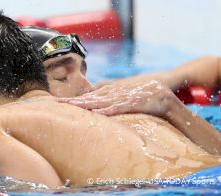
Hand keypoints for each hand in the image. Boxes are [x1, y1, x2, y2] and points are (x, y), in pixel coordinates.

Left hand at [58, 80, 177, 116]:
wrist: (165, 90)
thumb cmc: (143, 95)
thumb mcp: (125, 98)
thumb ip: (112, 102)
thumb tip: (99, 112)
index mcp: (112, 92)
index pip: (90, 96)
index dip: (75, 100)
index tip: (60, 103)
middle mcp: (115, 93)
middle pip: (91, 97)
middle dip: (74, 101)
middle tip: (57, 104)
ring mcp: (124, 96)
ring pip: (101, 101)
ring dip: (86, 104)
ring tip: (71, 107)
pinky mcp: (135, 101)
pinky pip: (119, 107)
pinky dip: (108, 110)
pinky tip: (97, 113)